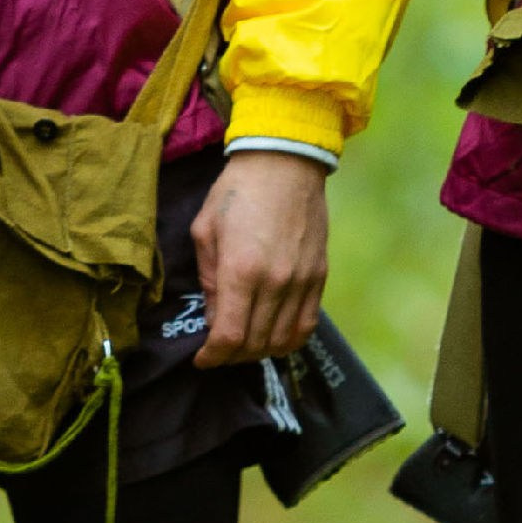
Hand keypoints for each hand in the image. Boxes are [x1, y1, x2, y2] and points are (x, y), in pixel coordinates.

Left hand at [191, 152, 328, 369]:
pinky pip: (307, 325)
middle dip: (231, 357)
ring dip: (259, 351)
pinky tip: (273, 337)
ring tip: (243, 344)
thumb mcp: (205, 231)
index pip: (229, 336)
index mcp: (240, 270)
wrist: (284, 163)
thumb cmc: (236, 192)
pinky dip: (288, 340)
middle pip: (254, 344)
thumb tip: (213, 319)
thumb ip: (208, 280)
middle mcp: (274, 282)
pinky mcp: (319, 277)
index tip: (202, 360)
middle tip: (218, 351)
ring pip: (282, 341)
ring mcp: (301, 281)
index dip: (212, 357)